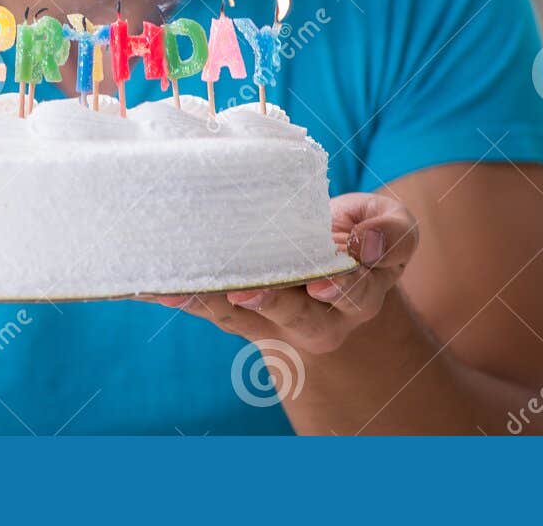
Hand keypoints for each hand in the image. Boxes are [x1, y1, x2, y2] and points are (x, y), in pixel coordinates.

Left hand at [149, 191, 417, 354]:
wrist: (336, 264)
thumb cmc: (363, 234)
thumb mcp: (392, 225)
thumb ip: (390, 232)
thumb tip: (365, 244)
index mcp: (361, 292)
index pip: (353, 292)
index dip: (339, 286)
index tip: (321, 280)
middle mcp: (320, 316)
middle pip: (297, 316)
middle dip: (272, 302)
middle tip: (247, 290)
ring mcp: (276, 317)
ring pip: (245, 316)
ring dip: (211, 300)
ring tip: (177, 286)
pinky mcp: (240, 311)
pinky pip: (211, 308)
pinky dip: (182, 295)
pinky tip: (151, 285)